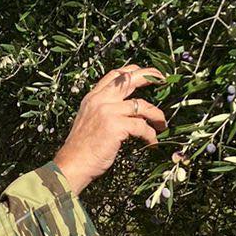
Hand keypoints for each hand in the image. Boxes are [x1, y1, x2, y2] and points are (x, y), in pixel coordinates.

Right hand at [53, 63, 167, 193]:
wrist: (72, 164)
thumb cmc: (82, 148)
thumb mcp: (90, 120)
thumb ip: (104, 110)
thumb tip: (130, 109)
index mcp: (93, 97)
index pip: (115, 74)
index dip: (133, 71)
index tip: (147, 74)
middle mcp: (100, 100)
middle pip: (130, 80)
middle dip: (150, 76)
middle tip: (163, 80)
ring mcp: (108, 112)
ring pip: (143, 105)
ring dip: (157, 115)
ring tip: (162, 125)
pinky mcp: (116, 126)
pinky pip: (142, 126)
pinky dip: (150, 135)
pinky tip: (152, 143)